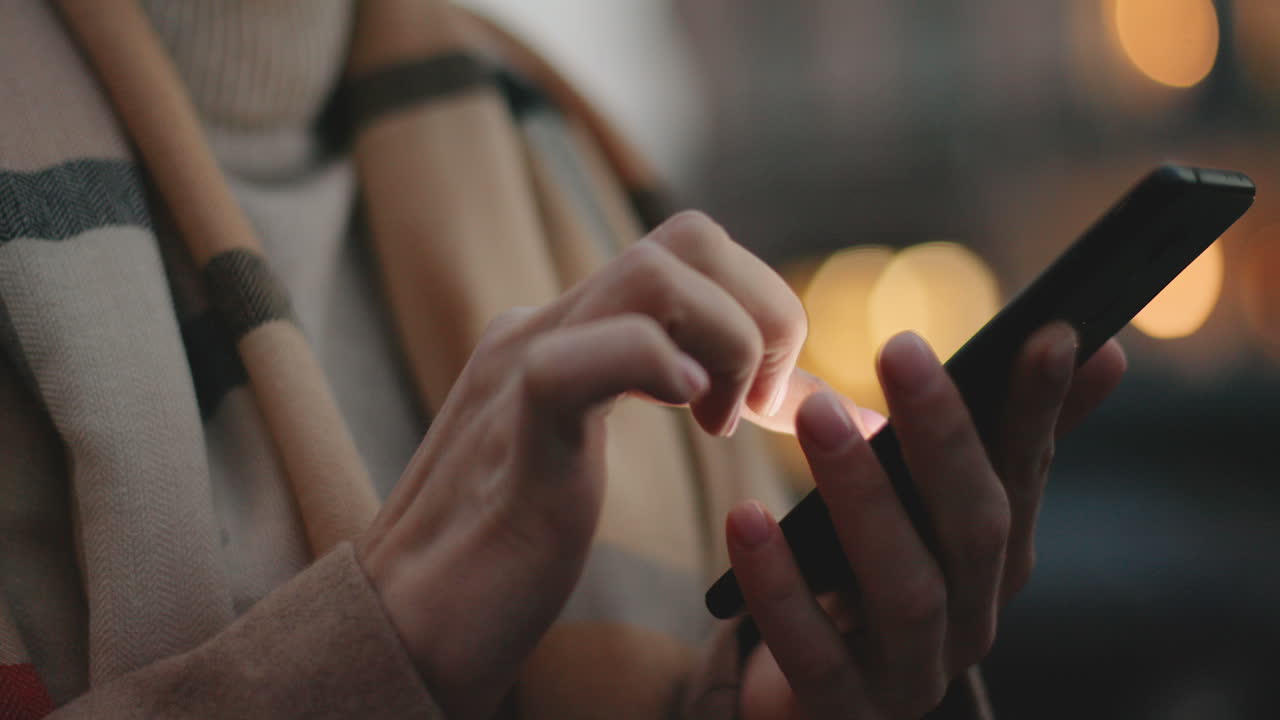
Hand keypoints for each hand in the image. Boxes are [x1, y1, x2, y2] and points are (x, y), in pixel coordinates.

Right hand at [355, 211, 809, 719]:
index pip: (691, 252)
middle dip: (762, 312)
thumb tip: (800, 401)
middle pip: (689, 238)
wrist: (405, 625)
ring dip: (729, 344)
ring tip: (717, 426)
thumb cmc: (510, 554)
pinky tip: (688, 417)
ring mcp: (522, 367)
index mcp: (568, 329)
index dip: (760, 311)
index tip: (767, 405)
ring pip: (653, 275)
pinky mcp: (516, 431)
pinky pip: (581, 360)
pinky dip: (655, 369)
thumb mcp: (600, 455)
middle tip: (755, 408)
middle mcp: (545, 326)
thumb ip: (675, 404)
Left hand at [729, 329, 1125, 718]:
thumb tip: (1088, 346)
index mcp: (995, 567)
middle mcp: (972, 622)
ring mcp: (913, 675)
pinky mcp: (844, 713)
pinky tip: (746, 519)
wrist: (807, 703)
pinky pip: (815, 652)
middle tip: (900, 347)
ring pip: (905, 588)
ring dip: (863, 495)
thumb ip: (989, 440)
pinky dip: (782, 586)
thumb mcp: (926, 513)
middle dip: (944, 436)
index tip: (1048, 332)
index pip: (1024, 477)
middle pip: (975, 529)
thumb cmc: (866, 585)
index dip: (1039, 409)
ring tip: (817, 412)